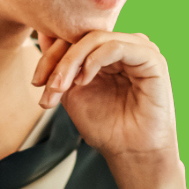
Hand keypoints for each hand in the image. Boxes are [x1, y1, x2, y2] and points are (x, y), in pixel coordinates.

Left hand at [32, 31, 186, 188]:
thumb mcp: (72, 92)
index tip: (37, 82)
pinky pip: (116, 47)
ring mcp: (139, 50)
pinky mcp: (152, 59)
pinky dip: (94, 60)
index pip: (75, 37)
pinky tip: (84, 80)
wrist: (129, 152)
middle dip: (58, 60)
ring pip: (97, 38)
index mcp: (108, 52)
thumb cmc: (106, 127)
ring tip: (62, 87)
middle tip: (47, 86)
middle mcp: (125, 46)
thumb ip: (60, 66)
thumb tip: (42, 35)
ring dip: (72, 61)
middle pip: (83, 35)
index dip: (51, 55)